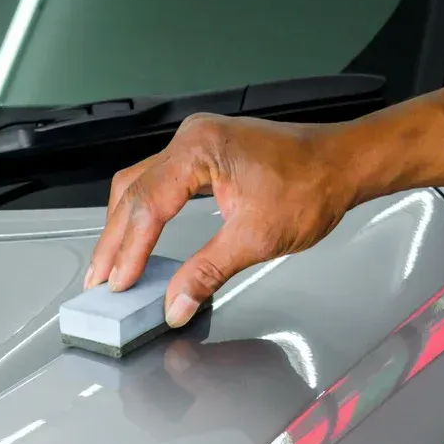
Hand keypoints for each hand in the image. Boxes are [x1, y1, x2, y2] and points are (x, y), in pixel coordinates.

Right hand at [85, 114, 365, 327]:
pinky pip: (157, 183)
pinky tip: (138, 238)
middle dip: (114, 241)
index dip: (129, 250)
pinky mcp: (203, 156)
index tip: (118, 283)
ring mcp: (195, 145)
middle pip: (132, 193)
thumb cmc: (313, 183)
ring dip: (124, 227)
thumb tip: (176, 303)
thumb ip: (208, 272)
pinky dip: (143, 214)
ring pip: (139, 186)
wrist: (345, 163)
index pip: (148, 205)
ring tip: (111, 265)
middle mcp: (191, 139)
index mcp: (199, 149)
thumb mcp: (257, 237)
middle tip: (99, 280)